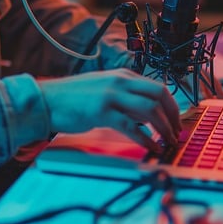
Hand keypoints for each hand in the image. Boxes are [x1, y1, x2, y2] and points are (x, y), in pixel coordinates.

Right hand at [38, 68, 180, 151]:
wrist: (46, 100)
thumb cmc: (72, 98)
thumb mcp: (104, 88)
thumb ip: (125, 96)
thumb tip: (146, 114)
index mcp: (122, 76)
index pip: (158, 87)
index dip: (172, 106)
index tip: (176, 121)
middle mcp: (120, 82)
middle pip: (159, 95)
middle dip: (173, 116)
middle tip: (176, 132)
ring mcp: (111, 96)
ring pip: (149, 110)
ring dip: (163, 128)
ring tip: (167, 141)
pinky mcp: (102, 112)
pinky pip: (131, 127)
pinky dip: (145, 139)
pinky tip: (151, 147)